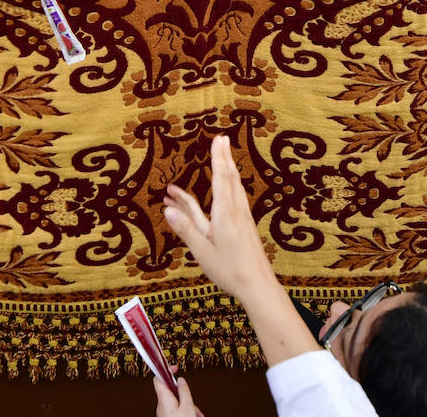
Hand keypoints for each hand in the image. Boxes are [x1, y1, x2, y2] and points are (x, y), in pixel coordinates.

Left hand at [154, 369, 203, 416]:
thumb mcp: (187, 406)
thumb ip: (184, 391)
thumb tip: (181, 380)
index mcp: (164, 398)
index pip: (158, 378)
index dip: (166, 371)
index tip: (175, 367)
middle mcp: (161, 405)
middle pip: (172, 391)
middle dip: (184, 394)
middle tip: (192, 402)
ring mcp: (163, 412)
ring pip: (176, 401)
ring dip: (187, 405)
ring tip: (195, 413)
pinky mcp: (166, 416)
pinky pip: (175, 409)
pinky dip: (184, 411)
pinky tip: (192, 415)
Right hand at [162, 135, 276, 304]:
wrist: (259, 286)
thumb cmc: (230, 270)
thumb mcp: (202, 252)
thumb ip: (186, 229)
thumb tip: (167, 209)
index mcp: (225, 214)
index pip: (221, 178)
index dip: (218, 158)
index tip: (218, 139)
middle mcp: (236, 211)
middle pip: (230, 178)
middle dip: (224, 158)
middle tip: (221, 139)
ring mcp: (243, 218)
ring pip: (235, 188)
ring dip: (228, 170)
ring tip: (223, 157)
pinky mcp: (246, 226)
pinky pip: (236, 199)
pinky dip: (230, 186)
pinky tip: (229, 188)